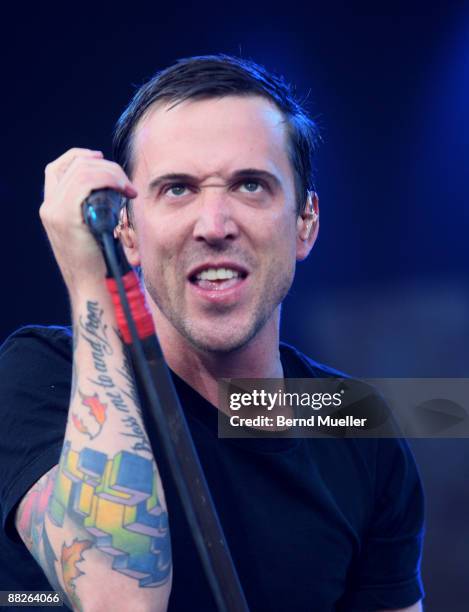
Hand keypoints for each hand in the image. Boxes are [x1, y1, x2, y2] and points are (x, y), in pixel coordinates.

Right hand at [39, 148, 136, 297]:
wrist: (90, 284)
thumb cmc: (97, 260)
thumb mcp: (90, 229)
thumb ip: (89, 208)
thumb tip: (109, 187)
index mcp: (51, 207)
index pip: (56, 168)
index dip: (79, 156)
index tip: (102, 159)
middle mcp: (48, 206)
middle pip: (74, 165)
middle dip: (106, 166)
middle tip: (127, 185)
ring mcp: (54, 210)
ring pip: (83, 170)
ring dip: (112, 173)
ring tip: (128, 190)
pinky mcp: (65, 216)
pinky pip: (87, 182)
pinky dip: (109, 179)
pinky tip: (123, 191)